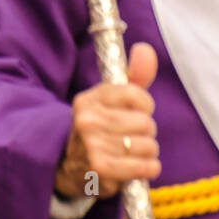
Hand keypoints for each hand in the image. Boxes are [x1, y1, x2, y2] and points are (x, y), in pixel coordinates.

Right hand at [55, 43, 160, 199]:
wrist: (70, 165)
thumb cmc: (100, 127)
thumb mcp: (112, 100)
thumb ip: (133, 75)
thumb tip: (145, 49)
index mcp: (89, 99)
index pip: (136, 95)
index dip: (145, 105)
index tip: (137, 111)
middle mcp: (87, 119)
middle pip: (145, 123)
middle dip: (146, 132)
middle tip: (131, 136)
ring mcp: (92, 145)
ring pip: (148, 146)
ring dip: (148, 152)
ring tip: (132, 152)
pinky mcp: (101, 169)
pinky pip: (145, 167)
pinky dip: (149, 168)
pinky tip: (137, 167)